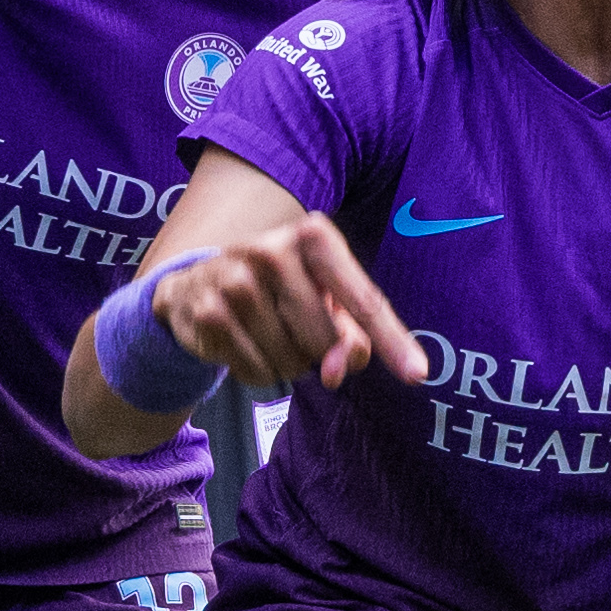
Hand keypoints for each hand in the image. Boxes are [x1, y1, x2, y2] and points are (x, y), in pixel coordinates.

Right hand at [155, 212, 427, 395]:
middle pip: (327, 339)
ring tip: (266, 333)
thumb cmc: (277, 290)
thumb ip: (350, 332)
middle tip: (296, 329)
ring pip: (291, 361)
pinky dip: (259, 372)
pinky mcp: (208, 312)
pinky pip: (258, 372)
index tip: (418, 373)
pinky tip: (243, 344)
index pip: (362, 298)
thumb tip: (339, 369)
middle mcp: (272, 248)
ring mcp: (236, 279)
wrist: (192, 284)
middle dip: (320, 351)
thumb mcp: (321, 298)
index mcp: (313, 236)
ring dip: (288, 364)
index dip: (391, 340)